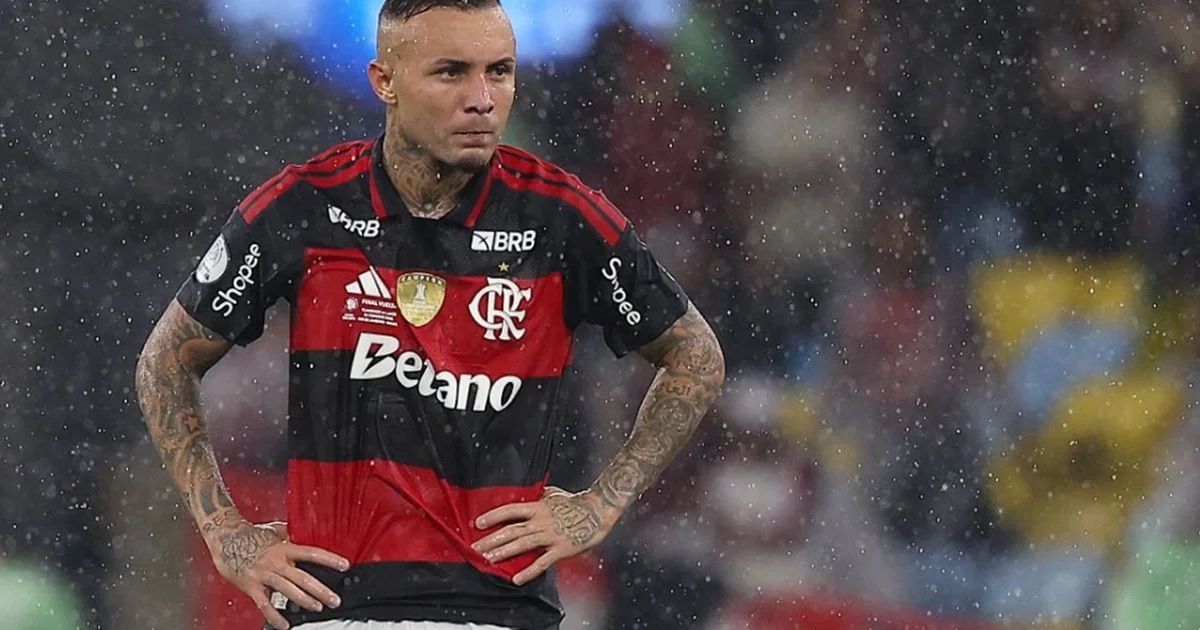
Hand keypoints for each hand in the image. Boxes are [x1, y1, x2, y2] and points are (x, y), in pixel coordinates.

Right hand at [205, 519, 349, 629]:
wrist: (224, 539)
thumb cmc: (250, 534)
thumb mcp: (274, 531)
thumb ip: (290, 535)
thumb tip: (304, 532)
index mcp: (285, 548)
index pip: (312, 553)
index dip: (329, 559)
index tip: (345, 566)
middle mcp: (276, 561)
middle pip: (303, 577)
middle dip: (321, 590)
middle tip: (335, 600)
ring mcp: (264, 574)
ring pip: (288, 590)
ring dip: (305, 600)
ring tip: (318, 608)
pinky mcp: (251, 586)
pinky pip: (265, 604)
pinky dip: (275, 616)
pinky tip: (285, 625)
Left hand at [472, 486, 618, 585]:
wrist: (600, 509)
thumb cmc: (578, 501)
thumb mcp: (556, 494)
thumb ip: (542, 496)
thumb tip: (534, 493)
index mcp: (538, 507)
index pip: (510, 510)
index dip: (493, 516)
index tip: (478, 523)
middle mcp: (541, 521)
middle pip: (511, 530)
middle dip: (492, 539)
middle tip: (476, 548)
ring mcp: (550, 535)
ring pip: (522, 544)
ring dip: (504, 552)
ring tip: (488, 559)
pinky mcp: (561, 549)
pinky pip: (542, 562)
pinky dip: (529, 571)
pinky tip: (516, 578)